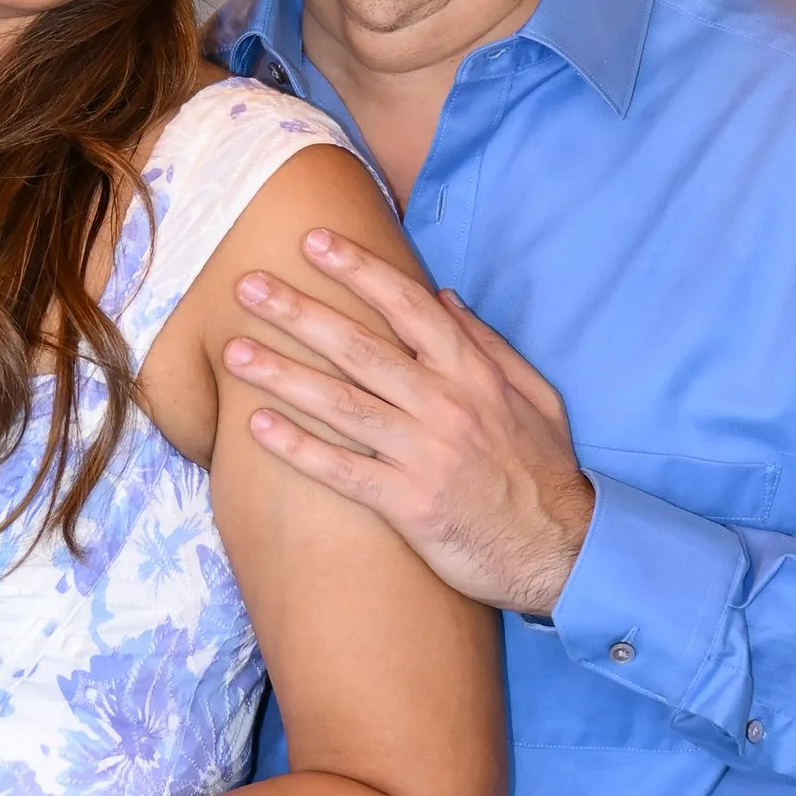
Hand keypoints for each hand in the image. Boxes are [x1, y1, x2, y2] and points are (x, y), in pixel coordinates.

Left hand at [226, 229, 595, 616]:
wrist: (561, 552)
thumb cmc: (543, 471)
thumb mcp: (534, 395)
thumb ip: (488, 344)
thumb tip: (444, 297)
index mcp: (473, 373)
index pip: (408, 306)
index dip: (359, 270)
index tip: (315, 243)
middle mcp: (445, 405)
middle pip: (360, 348)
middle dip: (299, 313)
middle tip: (248, 286)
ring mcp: (424, 455)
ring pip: (341, 404)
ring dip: (282, 375)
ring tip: (234, 352)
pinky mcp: (408, 504)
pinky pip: (342, 471)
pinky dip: (298, 448)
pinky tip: (257, 427)